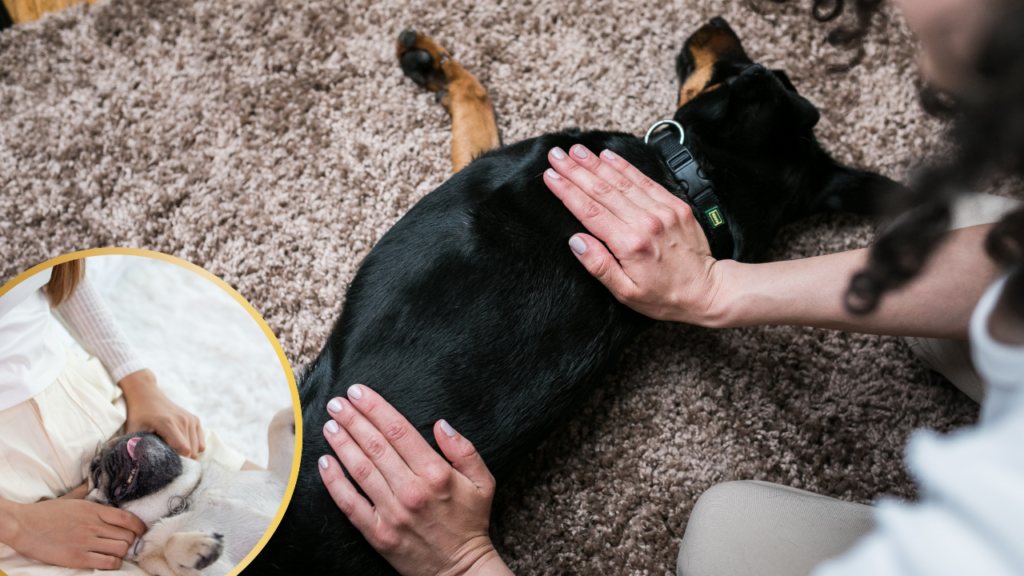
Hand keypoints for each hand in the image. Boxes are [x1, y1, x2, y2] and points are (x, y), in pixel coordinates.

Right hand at [0, 485, 145, 569]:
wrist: (23, 526)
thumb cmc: (45, 512)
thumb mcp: (69, 498)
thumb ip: (83, 491)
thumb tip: (90, 482)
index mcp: (93, 510)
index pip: (127, 518)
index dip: (139, 526)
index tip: (140, 530)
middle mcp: (93, 525)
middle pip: (128, 535)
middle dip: (131, 541)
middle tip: (125, 543)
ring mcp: (86, 542)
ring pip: (121, 549)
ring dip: (122, 552)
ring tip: (115, 552)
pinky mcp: (77, 558)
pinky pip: (107, 563)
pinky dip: (113, 564)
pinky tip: (107, 561)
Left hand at [120, 369, 204, 458]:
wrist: (147, 395)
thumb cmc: (139, 415)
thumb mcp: (133, 430)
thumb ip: (134, 447)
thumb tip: (134, 465)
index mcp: (168, 423)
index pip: (184, 449)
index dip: (176, 460)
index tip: (165, 461)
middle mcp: (183, 420)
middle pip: (191, 451)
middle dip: (180, 458)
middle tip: (166, 455)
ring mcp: (191, 419)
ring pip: (197, 449)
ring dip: (186, 453)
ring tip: (171, 448)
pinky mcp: (195, 420)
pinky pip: (200, 443)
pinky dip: (193, 447)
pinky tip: (181, 443)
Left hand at [318, 385, 512, 575]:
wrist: (461, 571)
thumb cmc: (471, 523)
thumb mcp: (483, 482)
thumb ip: (464, 449)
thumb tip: (441, 424)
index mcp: (436, 473)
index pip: (398, 430)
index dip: (375, 407)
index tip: (358, 392)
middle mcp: (411, 490)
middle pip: (375, 445)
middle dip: (353, 420)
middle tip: (336, 403)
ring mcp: (392, 513)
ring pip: (360, 470)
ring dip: (342, 444)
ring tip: (329, 425)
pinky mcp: (378, 534)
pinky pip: (350, 504)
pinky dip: (335, 482)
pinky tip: (325, 463)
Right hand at [543, 144, 724, 324]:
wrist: (708, 291)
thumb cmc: (665, 297)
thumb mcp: (625, 293)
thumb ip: (599, 265)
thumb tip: (576, 241)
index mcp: (630, 244)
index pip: (590, 211)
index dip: (567, 191)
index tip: (550, 176)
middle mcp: (646, 223)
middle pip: (602, 190)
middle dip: (576, 171)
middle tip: (556, 155)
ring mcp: (662, 211)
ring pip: (622, 181)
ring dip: (596, 163)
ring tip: (576, 150)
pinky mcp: (675, 205)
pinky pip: (645, 180)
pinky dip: (625, 167)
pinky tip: (609, 156)